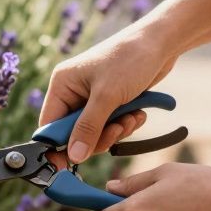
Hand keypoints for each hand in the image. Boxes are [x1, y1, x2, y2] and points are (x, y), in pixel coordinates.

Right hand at [40, 27, 177, 164]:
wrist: (161, 43)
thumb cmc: (130, 59)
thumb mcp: (107, 97)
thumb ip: (88, 128)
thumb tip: (73, 157)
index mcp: (62, 85)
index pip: (49, 125)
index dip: (57, 147)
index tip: (65, 167)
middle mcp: (73, 92)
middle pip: (74, 133)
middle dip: (97, 136)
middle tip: (116, 130)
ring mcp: (92, 97)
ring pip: (95, 132)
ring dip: (115, 131)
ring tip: (131, 117)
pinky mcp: (111, 101)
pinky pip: (111, 125)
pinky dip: (125, 124)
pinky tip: (138, 113)